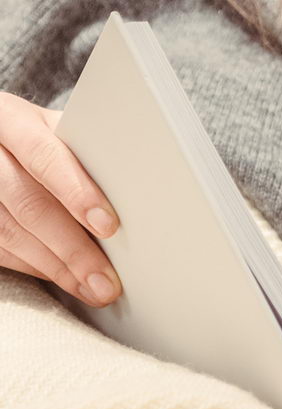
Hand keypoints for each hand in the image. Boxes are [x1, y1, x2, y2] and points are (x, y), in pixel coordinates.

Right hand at [0, 94, 121, 305]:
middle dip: (73, 247)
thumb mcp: (56, 130)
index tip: (109, 226)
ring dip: (56, 268)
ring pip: (10, 232)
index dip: (77, 192)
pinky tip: (64, 279)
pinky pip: (0, 249)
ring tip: (93, 288)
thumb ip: (85, 152)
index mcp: (12, 120)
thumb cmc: (38, 137)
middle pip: (28, 203)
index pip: (44, 155)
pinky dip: (35, 268)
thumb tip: (140, 192)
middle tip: (106, 279)